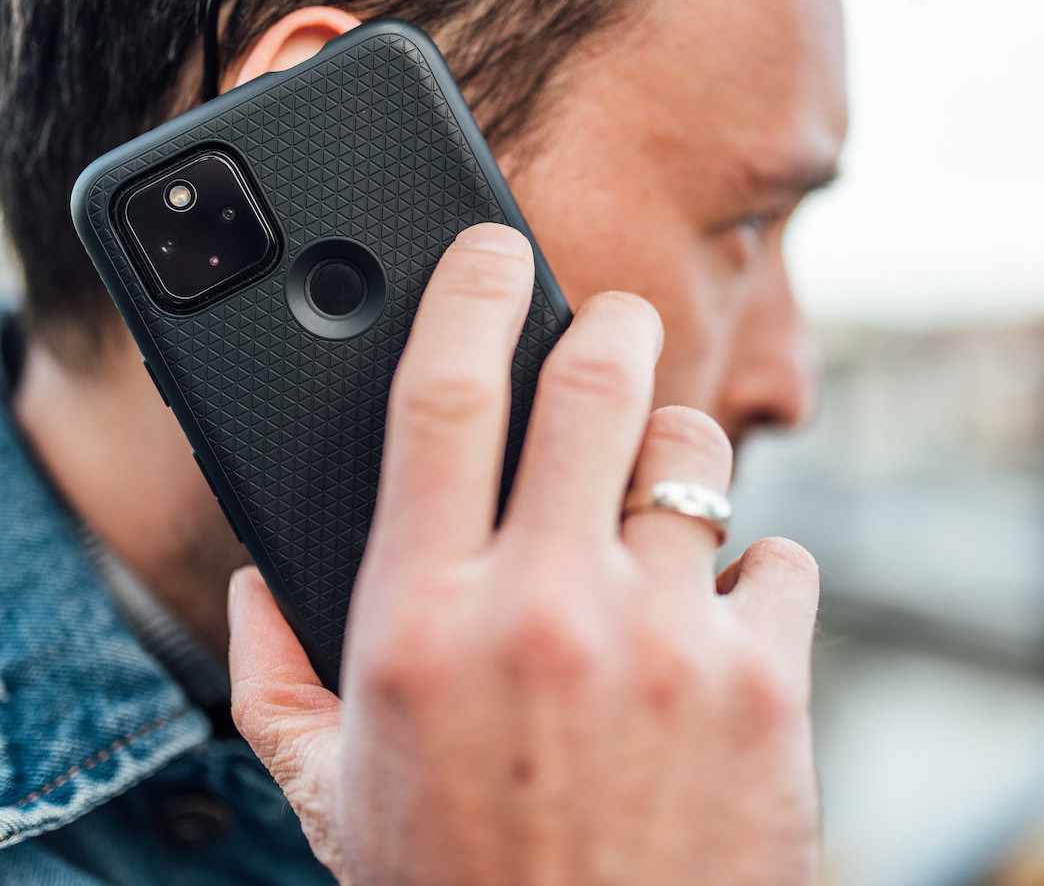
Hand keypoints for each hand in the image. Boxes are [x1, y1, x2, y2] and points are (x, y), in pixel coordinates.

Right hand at [229, 222, 820, 884]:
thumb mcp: (330, 793)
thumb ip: (274, 674)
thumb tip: (262, 579)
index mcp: (420, 621)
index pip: (441, 395)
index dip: (468, 293)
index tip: (489, 250)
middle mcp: (543, 610)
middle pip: (596, 381)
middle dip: (611, 327)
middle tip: (614, 327)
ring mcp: (666, 643)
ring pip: (696, 460)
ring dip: (677, 461)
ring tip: (657, 510)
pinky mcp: (766, 687)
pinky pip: (781, 560)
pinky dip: (751, 577)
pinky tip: (715, 629)